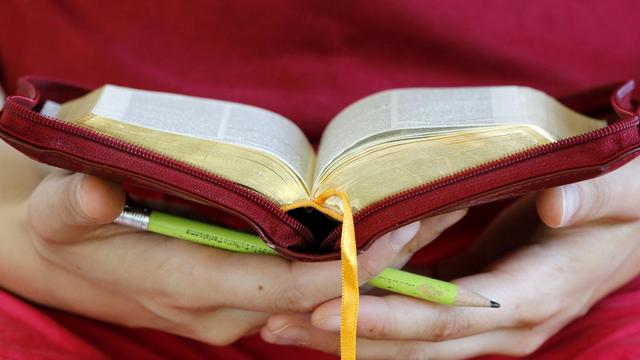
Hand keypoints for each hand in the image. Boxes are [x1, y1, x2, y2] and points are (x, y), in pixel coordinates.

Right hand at [0, 142, 466, 345]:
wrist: (59, 260)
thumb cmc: (61, 232)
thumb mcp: (54, 212)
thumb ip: (75, 206)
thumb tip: (97, 195)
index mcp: (187, 285)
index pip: (283, 288)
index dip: (342, 269)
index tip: (396, 234)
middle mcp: (220, 308)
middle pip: (314, 295)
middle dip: (375, 263)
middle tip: (435, 214)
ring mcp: (231, 309)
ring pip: (313, 296)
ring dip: (366, 264)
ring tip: (422, 220)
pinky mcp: (234, 299)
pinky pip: (298, 290)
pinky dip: (337, 268)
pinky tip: (371, 238)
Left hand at [261, 158, 639, 358]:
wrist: (633, 229)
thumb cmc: (626, 208)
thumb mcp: (620, 194)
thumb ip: (590, 200)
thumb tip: (557, 209)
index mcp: (532, 298)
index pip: (448, 318)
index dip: (388, 318)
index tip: (326, 311)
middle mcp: (503, 325)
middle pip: (413, 343)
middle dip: (343, 337)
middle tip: (275, 326)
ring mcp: (486, 323)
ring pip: (406, 341)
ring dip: (343, 334)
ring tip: (280, 325)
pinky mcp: (473, 306)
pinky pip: (413, 323)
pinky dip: (368, 319)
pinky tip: (326, 309)